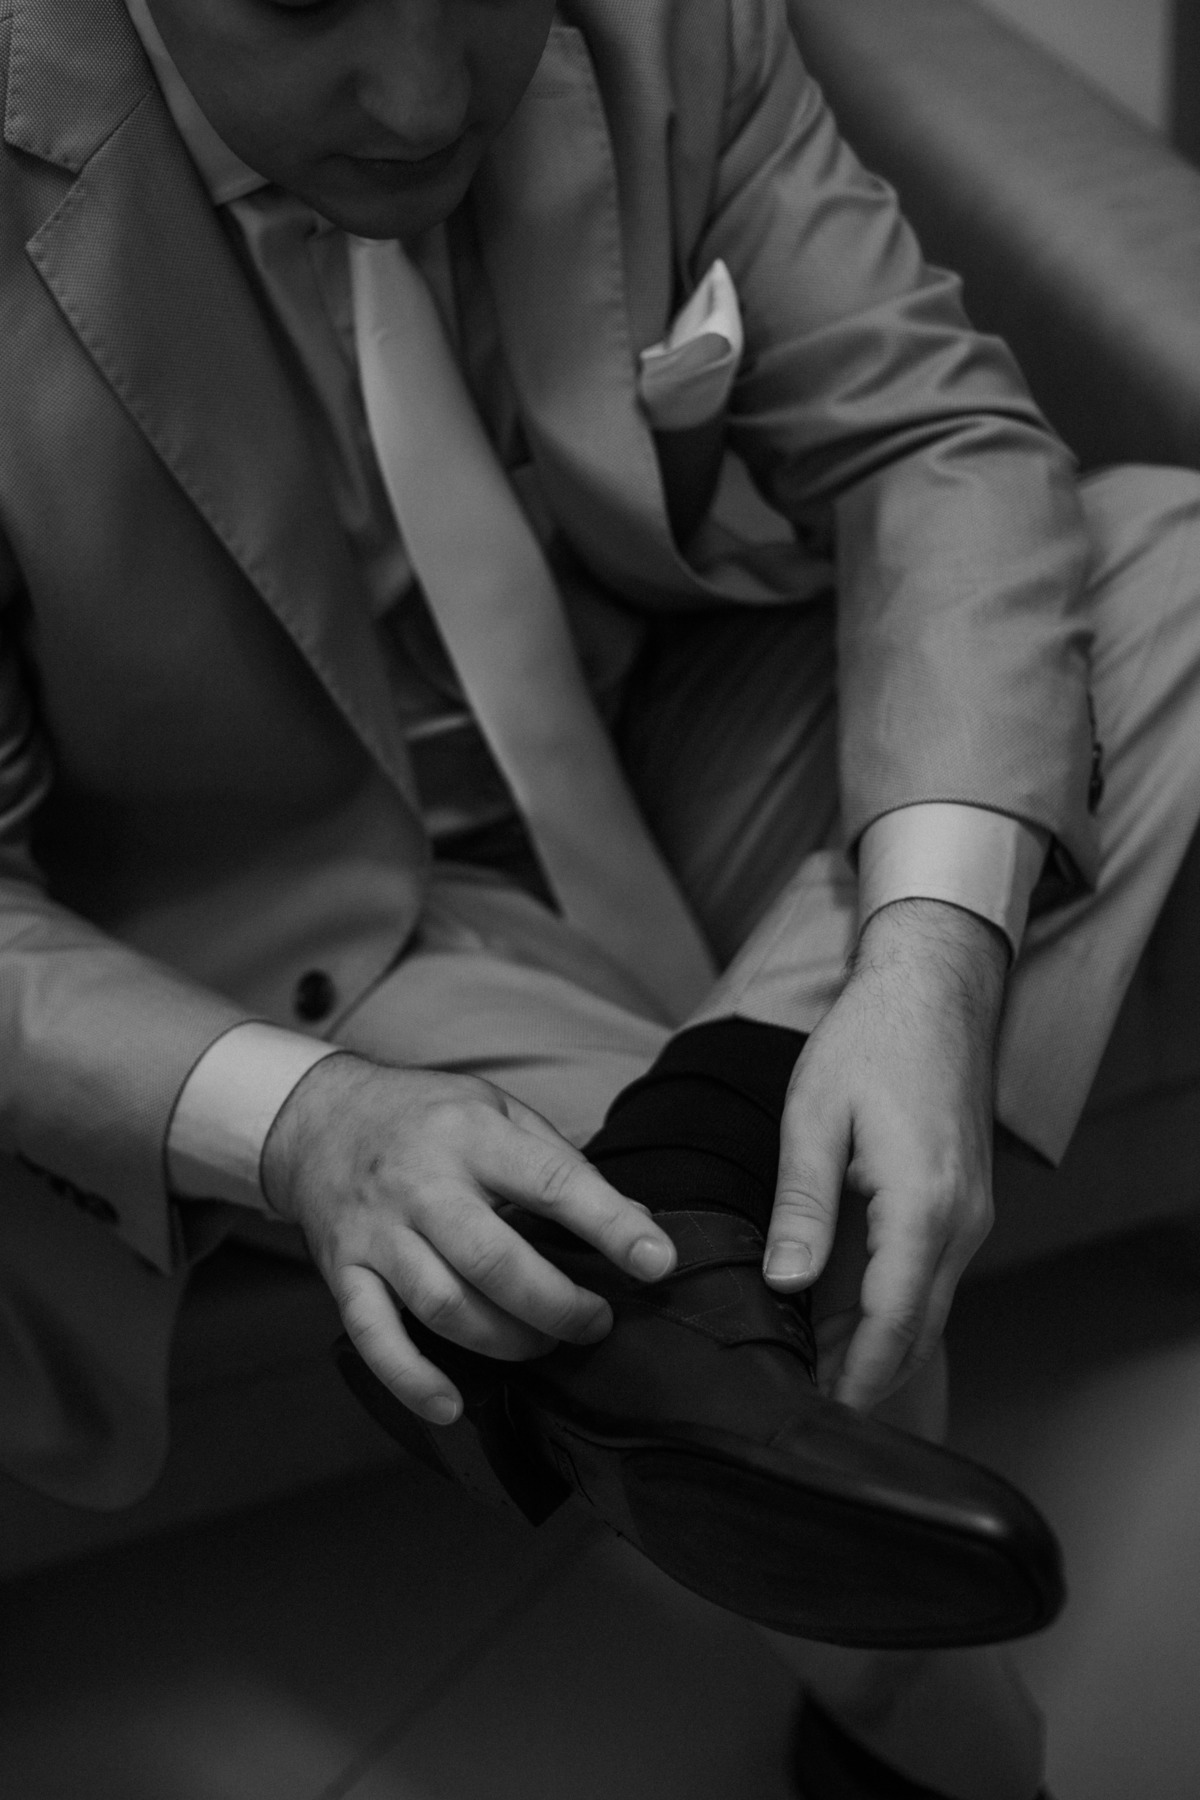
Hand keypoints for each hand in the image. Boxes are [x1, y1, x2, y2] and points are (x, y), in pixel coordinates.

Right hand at [262, 1056, 675, 1426]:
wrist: (321, 1119)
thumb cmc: (428, 1118)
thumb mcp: (498, 1110)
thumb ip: (559, 1163)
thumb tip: (636, 1221)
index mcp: (471, 1135)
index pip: (553, 1182)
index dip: (611, 1225)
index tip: (656, 1262)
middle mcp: (421, 1183)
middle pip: (496, 1261)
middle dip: (558, 1305)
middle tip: (595, 1322)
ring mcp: (377, 1232)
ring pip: (444, 1306)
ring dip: (506, 1341)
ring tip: (542, 1343)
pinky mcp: (344, 1271)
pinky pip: (374, 1336)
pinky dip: (412, 1379)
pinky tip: (450, 1404)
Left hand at [763, 898, 1006, 1411]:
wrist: (934, 990)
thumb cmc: (870, 1042)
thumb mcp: (815, 1117)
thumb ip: (801, 1207)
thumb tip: (785, 1284)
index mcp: (922, 1204)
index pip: (894, 1320)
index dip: (857, 1374)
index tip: (818, 1413)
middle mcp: (961, 1220)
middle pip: (918, 1328)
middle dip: (867, 1374)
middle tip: (805, 1405)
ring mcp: (971, 1213)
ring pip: (928, 1305)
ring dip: (880, 1343)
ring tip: (815, 1369)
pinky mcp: (965, 1202)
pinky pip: (932, 1274)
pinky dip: (894, 1305)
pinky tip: (845, 1315)